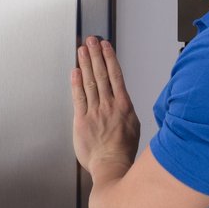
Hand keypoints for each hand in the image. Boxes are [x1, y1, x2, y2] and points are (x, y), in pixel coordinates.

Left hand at [71, 37, 139, 179]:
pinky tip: (75, 71)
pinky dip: (76, 83)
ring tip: (82, 49)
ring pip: (90, 83)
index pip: (116, 76)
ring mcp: (95, 112)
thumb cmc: (123, 152)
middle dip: (96, 55)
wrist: (112, 167)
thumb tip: (122, 101)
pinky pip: (79, 98)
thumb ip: (125, 110)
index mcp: (124, 106)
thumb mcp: (133, 127)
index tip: (105, 45)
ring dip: (85, 64)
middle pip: (101, 74)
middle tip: (91, 40)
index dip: (109, 58)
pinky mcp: (82, 121)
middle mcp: (109, 106)